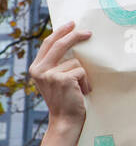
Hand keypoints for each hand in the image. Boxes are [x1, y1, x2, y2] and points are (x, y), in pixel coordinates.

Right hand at [30, 22, 91, 145]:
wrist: (66, 121)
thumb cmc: (66, 100)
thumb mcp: (56, 80)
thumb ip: (57, 64)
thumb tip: (72, 43)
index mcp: (36, 68)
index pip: (48, 44)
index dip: (60, 32)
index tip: (71, 24)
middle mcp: (39, 70)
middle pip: (59, 44)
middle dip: (75, 36)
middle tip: (88, 32)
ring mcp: (50, 74)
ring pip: (75, 61)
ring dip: (83, 75)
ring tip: (80, 89)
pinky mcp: (62, 79)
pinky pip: (81, 71)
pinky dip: (86, 81)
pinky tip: (82, 92)